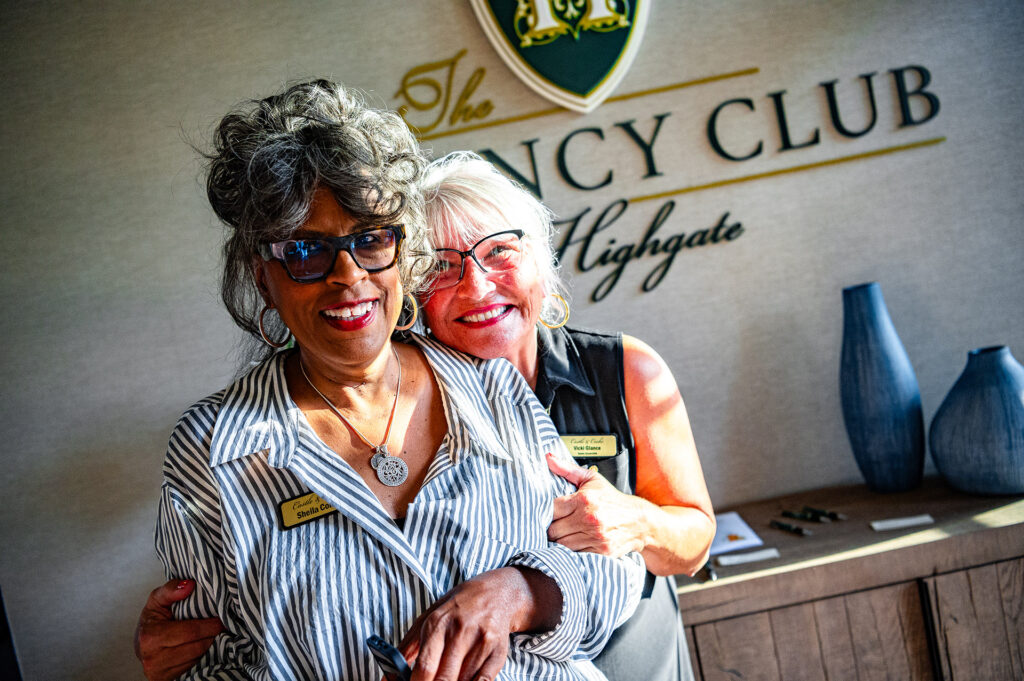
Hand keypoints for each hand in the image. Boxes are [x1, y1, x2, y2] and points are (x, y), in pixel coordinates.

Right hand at [134, 579, 224, 680]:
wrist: (140, 644)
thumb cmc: (153, 620)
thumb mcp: (157, 600)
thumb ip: (171, 589)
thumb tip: (189, 585)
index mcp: (151, 636)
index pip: (191, 631)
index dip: (210, 625)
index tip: (222, 619)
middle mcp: (153, 657)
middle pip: (197, 647)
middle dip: (212, 635)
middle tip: (222, 626)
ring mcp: (158, 672)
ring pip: (197, 659)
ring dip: (209, 647)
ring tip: (212, 635)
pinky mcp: (164, 680)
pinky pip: (192, 668)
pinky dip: (201, 657)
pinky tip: (202, 647)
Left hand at [398, 567, 558, 680]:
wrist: (496, 593)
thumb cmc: (457, 608)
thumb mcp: (428, 619)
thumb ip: (406, 649)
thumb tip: (387, 678)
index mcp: (438, 623)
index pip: (425, 665)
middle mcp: (460, 631)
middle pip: (444, 678)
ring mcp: (482, 642)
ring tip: (447, 676)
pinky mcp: (498, 652)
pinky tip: (464, 679)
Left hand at [546, 453, 647, 556]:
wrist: (640, 521)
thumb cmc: (612, 499)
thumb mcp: (592, 479)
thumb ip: (567, 469)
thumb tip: (547, 458)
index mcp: (584, 499)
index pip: (550, 509)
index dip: (545, 512)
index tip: (547, 513)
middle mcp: (589, 519)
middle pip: (552, 530)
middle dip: (550, 528)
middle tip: (554, 525)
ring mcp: (595, 537)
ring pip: (561, 545)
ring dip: (559, 541)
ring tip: (563, 534)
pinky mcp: (601, 552)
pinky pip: (575, 555)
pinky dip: (571, 551)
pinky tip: (575, 543)